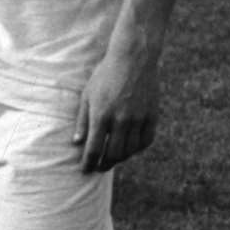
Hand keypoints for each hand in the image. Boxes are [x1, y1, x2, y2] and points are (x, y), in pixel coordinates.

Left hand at [73, 48, 158, 173]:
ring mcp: (139, 119)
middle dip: (104, 164)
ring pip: (130, 151)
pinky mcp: (152, 116)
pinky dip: (137, 149)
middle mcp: (121, 120)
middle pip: (113, 154)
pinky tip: (130, 148)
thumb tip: (77, 142)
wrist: (134, 59)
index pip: (94, 148)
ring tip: (113, 158)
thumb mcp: (88, 95)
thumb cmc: (106, 75)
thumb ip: (82, 120)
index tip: (85, 170)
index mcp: (102, 114)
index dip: (88, 163)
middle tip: (99, 167)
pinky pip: (145, 141)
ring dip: (120, 158)